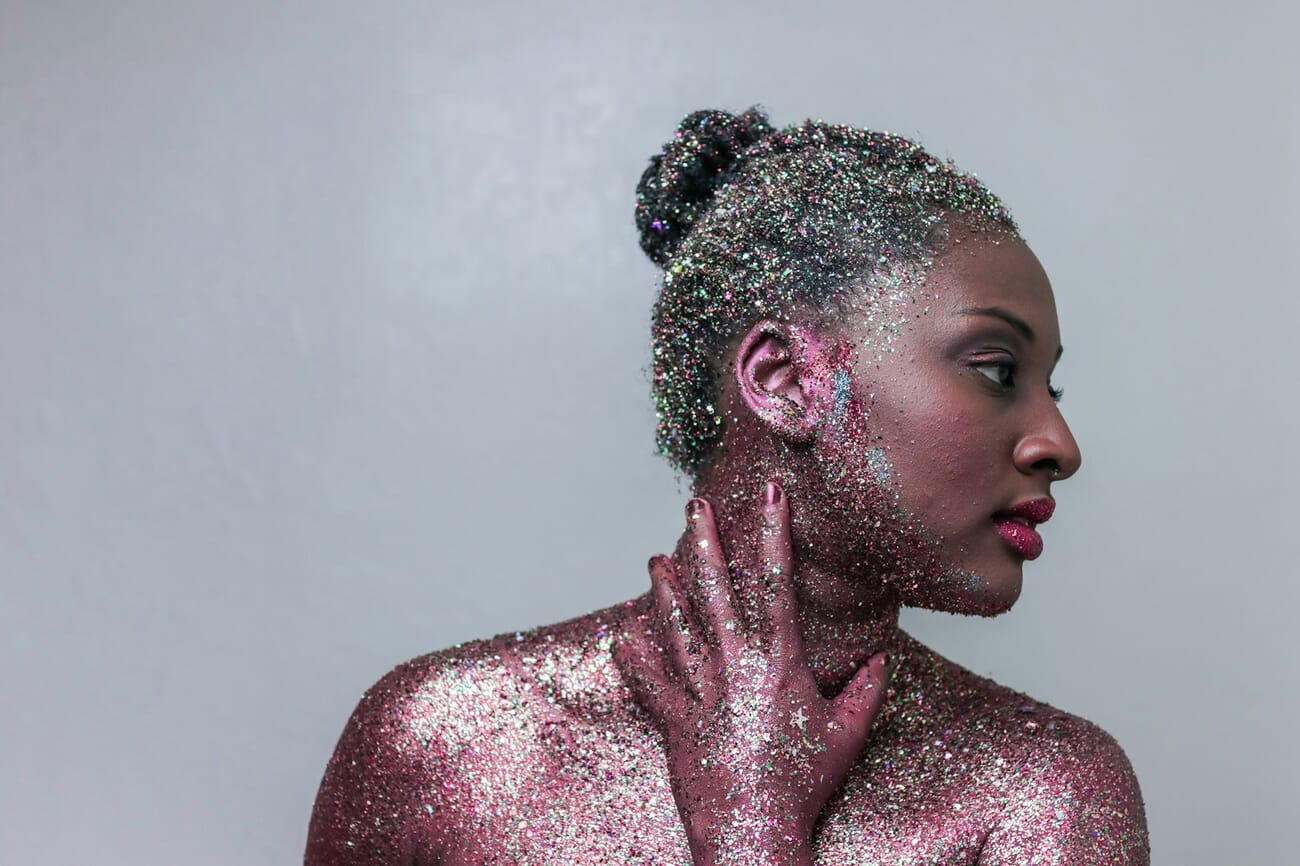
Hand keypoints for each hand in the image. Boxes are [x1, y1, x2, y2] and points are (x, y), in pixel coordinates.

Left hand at [614, 482, 890, 865]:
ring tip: (653, 561)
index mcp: (780, 662)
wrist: (756, 833)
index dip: (774, 533)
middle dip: (704, 542)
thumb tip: (882, 659)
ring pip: (677, 626)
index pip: (776, 583)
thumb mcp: (846, 736)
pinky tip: (621, 634)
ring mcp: (701, 692)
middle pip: (716, 591)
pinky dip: (633, 659)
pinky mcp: (674, 721)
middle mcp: (736, 667)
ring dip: (664, 590)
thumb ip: (865, 692)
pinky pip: (650, 683)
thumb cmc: (804, 785)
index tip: (770, 494)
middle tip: (694, 505)